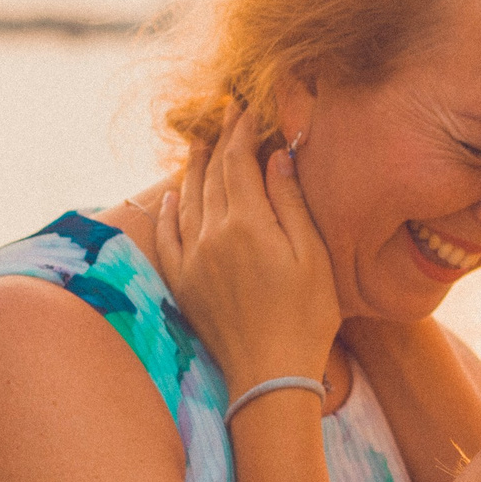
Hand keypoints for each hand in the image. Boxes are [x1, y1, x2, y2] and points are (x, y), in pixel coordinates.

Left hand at [152, 103, 341, 394]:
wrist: (269, 376)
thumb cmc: (306, 317)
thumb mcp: (313, 255)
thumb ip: (290, 201)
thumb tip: (275, 155)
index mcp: (246, 223)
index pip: (237, 160)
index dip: (240, 129)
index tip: (244, 105)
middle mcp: (211, 235)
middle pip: (211, 174)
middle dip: (219, 140)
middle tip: (225, 114)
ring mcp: (192, 259)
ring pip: (185, 199)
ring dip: (192, 168)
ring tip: (198, 143)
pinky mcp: (183, 283)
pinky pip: (167, 237)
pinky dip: (167, 211)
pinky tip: (170, 197)